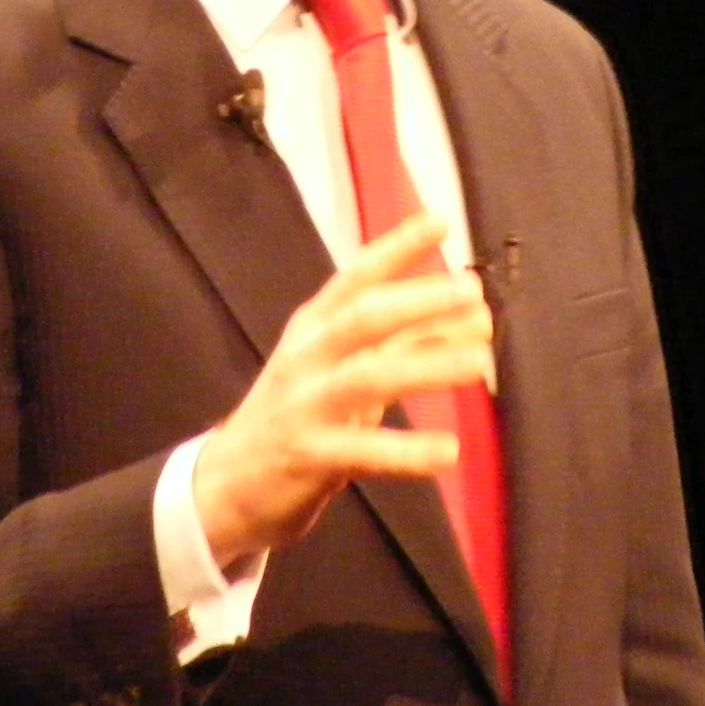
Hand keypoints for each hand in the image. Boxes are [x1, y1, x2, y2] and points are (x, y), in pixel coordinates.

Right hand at [192, 211, 491, 568]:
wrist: (226, 484)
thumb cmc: (298, 414)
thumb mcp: (345, 367)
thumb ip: (404, 339)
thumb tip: (472, 308)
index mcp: (314, 326)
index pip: (356, 276)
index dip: (397, 248)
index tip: (439, 221)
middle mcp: (306, 356)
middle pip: (362, 317)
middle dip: (418, 300)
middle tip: (471, 293)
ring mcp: (304, 404)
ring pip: (367, 377)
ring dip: (426, 366)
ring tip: (478, 362)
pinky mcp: (307, 456)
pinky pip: (362, 451)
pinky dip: (407, 451)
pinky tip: (448, 451)